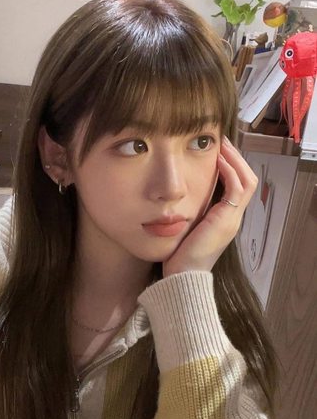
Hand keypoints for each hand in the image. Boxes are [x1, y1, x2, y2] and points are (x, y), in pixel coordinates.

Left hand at [163, 137, 256, 276]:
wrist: (182, 277)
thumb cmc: (177, 258)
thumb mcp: (183, 230)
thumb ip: (185, 214)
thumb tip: (172, 199)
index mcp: (224, 221)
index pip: (236, 187)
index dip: (230, 168)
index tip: (215, 152)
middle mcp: (233, 219)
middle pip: (246, 180)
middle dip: (235, 158)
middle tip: (221, 141)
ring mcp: (232, 219)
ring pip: (246, 180)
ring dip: (234, 160)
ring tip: (222, 144)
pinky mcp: (227, 219)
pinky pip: (236, 187)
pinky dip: (230, 171)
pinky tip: (218, 159)